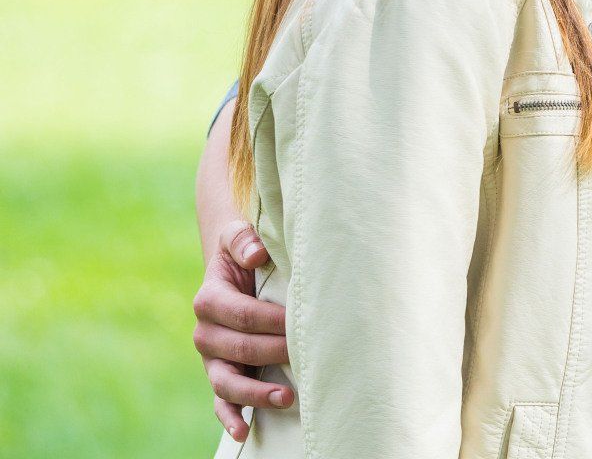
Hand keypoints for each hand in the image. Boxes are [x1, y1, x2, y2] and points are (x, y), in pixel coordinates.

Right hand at [192, 219, 293, 441]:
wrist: (235, 269)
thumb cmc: (245, 253)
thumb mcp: (238, 237)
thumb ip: (243, 240)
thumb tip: (256, 253)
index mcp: (210, 299)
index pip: (242, 315)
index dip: (272, 321)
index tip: (300, 323)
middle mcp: (205, 333)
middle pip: (239, 349)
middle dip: (273, 354)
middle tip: (306, 356)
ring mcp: (212, 359)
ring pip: (227, 382)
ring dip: (255, 394)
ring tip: (287, 399)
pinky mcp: (220, 375)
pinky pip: (220, 401)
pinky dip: (229, 418)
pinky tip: (244, 432)